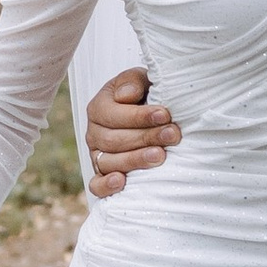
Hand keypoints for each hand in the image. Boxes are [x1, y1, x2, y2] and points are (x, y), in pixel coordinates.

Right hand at [84, 65, 180, 196]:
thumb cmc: (146, 96)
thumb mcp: (141, 81)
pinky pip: (96, 185)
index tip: (165, 114)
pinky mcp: (102, 176)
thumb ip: (133, 81)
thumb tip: (127, 96)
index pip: (113, 115)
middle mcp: (94, 134)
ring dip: (135, 160)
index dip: (139, 116)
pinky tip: (122, 182)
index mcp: (98, 108)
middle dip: (145, 137)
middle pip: (113, 140)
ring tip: (160, 156)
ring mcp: (97, 156)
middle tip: (173, 135)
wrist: (150, 114)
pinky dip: (106, 186)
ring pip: (108, 162)